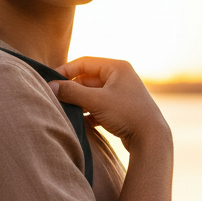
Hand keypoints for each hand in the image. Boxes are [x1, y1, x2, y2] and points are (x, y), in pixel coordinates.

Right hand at [50, 56, 168, 153]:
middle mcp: (121, 77)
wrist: (151, 138)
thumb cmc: (127, 114)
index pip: (84, 62)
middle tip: (56, 99)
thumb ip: (71, 92)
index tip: (51, 81)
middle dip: (72, 89)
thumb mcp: (96, 101)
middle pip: (87, 79)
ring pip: (93, 94)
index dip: (65, 71)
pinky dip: (89, 113)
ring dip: (79, 102)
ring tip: (66, 111)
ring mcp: (122, 93)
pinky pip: (99, 107)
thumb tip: (50, 86)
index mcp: (117, 67)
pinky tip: (82, 122)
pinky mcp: (122, 109)